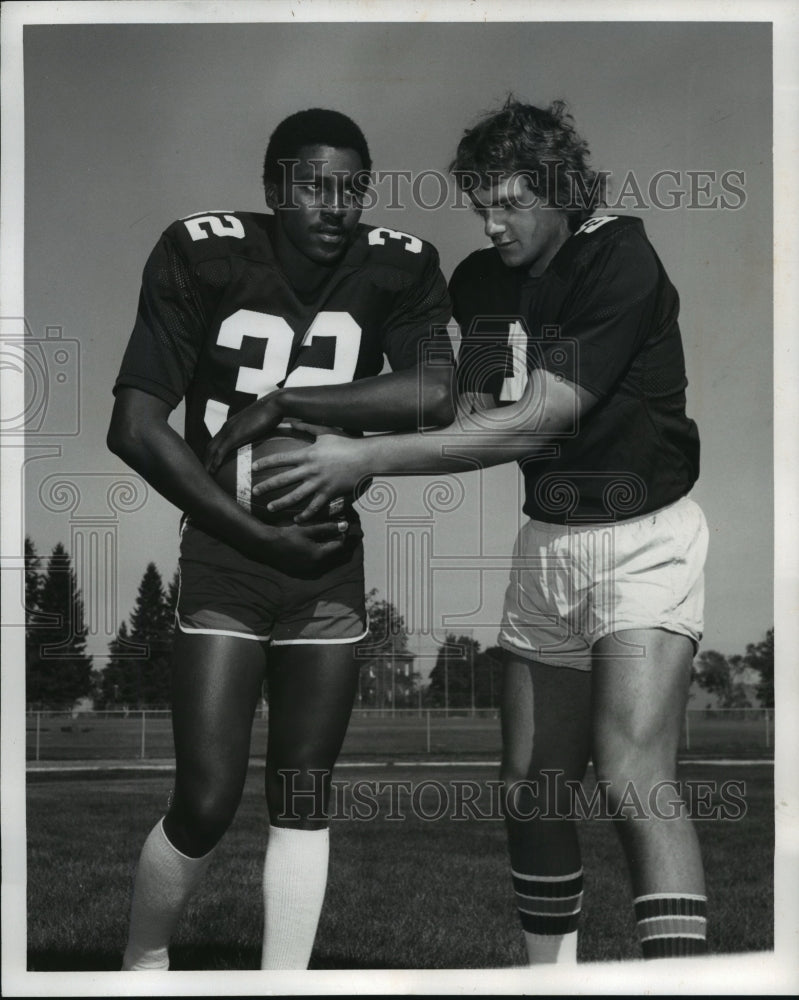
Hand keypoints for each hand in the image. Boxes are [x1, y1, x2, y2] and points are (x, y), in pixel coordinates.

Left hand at [205, 393, 283, 474]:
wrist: (274, 405)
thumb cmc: (272, 412)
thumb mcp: (260, 422)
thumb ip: (256, 429)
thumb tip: (261, 436)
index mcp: (232, 423)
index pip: (217, 439)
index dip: (212, 451)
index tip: (211, 461)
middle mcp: (227, 426)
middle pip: (210, 445)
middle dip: (206, 458)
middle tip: (206, 471)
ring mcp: (230, 430)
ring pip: (212, 449)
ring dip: (207, 462)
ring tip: (206, 474)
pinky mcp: (235, 436)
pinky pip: (220, 451)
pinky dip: (215, 462)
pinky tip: (213, 471)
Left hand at [251, 419, 372, 522]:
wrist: (365, 458)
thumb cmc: (346, 443)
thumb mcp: (325, 431)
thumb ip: (306, 426)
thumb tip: (290, 421)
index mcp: (307, 455)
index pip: (281, 459)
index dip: (266, 463)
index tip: (254, 467)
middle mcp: (310, 470)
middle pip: (283, 480)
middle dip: (267, 486)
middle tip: (254, 492)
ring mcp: (319, 484)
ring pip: (296, 496)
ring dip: (281, 503)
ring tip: (270, 508)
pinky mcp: (329, 494)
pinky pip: (315, 507)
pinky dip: (305, 514)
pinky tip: (297, 519)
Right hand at [254, 519, 353, 577]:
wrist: (267, 547)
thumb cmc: (286, 535)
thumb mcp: (307, 529)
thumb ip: (327, 528)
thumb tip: (344, 525)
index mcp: (319, 555)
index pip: (340, 546)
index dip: (346, 537)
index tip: (351, 530)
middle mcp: (317, 567)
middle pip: (338, 558)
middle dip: (347, 548)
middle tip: (354, 538)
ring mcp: (310, 572)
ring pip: (331, 564)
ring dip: (338, 555)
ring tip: (342, 543)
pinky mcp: (304, 573)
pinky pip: (321, 568)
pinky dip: (327, 560)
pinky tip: (327, 552)